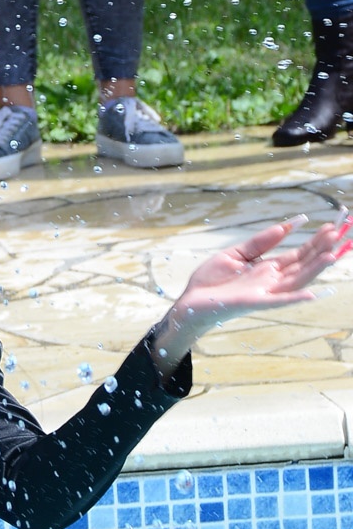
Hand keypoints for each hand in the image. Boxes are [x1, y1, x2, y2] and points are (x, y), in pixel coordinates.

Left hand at [151, 214, 352, 378]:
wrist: (190, 302)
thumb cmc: (211, 281)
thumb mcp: (236, 253)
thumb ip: (261, 241)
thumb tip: (287, 226)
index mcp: (268, 268)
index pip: (299, 254)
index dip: (316, 241)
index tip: (333, 226)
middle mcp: (271, 281)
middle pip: (304, 264)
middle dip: (323, 249)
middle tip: (342, 232)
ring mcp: (265, 292)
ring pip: (297, 280)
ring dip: (316, 268)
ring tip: (334, 254)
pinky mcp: (253, 302)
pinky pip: (278, 301)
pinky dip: (295, 298)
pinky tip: (312, 293)